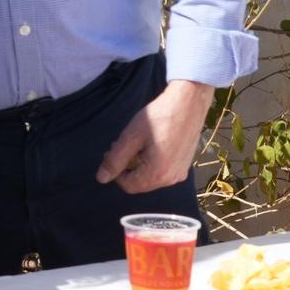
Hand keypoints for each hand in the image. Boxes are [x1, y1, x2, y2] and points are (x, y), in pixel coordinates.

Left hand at [97, 79, 214, 193]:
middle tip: (123, 145)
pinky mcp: (185, 165)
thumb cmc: (158, 118)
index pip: (128, 186)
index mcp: (158, 174)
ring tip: (136, 143)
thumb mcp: (131, 137)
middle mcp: (172, 179)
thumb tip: (102, 179)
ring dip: (138, 164)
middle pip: (140, 183)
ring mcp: (181, 173)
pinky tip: (151, 144)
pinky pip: (162, 171)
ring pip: (150, 178)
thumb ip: (115, 160)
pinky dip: (151, 162)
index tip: (113, 151)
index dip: (115, 171)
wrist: (188, 104)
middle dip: (127, 167)